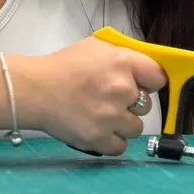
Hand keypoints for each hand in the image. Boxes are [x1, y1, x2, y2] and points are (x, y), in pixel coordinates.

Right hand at [30, 36, 165, 155]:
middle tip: (110, 99)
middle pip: (146, 105)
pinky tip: (97, 129)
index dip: (149, 82)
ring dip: (121, 124)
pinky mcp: (99, 138)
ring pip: (135, 127)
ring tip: (101, 115)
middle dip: (131, 103)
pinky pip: (121, 146)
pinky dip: (111, 141)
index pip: (158, 77)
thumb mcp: (96, 47)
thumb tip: (143, 67)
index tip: (141, 85)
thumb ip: (122, 55)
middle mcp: (121, 88)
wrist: (35, 90)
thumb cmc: (63, 66)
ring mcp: (111, 116)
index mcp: (122, 62)